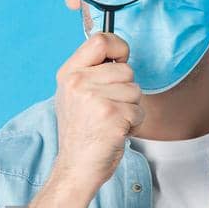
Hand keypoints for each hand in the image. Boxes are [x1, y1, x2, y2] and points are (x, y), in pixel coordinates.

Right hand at [51, 32, 142, 193]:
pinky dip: (134, 124)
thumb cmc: (81, 132)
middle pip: (125, 69)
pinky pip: (139, 111)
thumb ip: (92, 73)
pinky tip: (116, 132)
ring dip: (131, 109)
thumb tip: (118, 56)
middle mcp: (79, 83)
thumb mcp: (75, 95)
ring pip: (135, 91)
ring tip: (111, 122)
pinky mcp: (112, 116)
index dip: (118, 48)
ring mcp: (94, 99)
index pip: (100, 40)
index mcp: (69, 74)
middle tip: (109, 109)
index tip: (120, 61)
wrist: (76, 167)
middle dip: (126, 90)